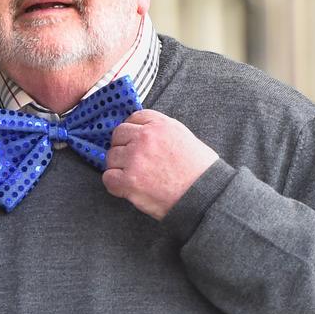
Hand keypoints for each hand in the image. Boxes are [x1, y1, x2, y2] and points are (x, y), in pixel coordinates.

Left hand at [102, 110, 218, 219]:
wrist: (206, 195)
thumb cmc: (201, 171)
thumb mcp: (185, 138)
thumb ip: (162, 132)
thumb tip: (144, 134)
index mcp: (161, 125)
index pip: (134, 117)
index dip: (132, 130)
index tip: (134, 140)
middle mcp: (145, 138)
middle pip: (118, 135)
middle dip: (122, 147)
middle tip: (132, 161)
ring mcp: (135, 159)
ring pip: (111, 157)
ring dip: (118, 167)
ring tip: (134, 177)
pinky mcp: (129, 181)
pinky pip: (108, 178)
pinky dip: (115, 184)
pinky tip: (127, 188)